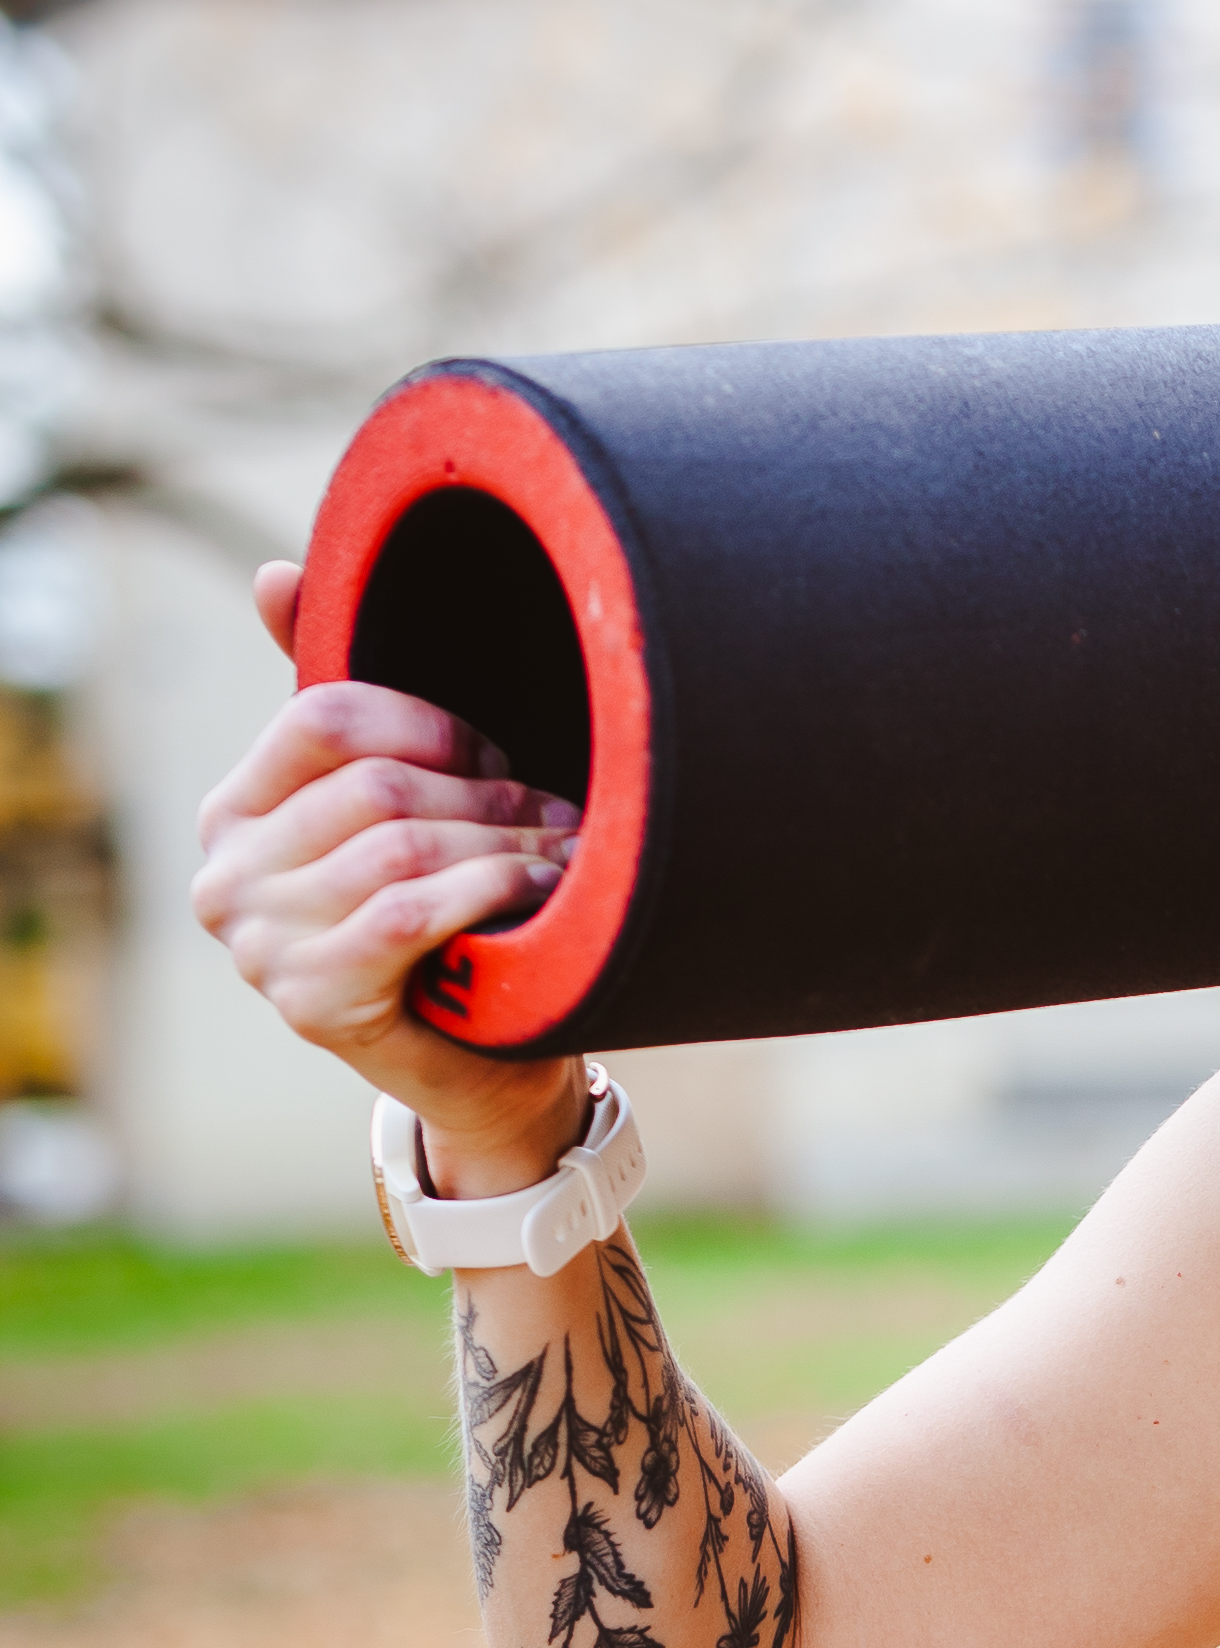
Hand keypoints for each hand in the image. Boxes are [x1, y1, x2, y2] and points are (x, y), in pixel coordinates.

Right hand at [192, 559, 582, 1169]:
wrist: (482, 1072)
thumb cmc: (445, 928)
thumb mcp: (396, 809)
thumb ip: (341, 709)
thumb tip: (269, 575)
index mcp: (232, 812)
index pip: (324, 715)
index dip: (431, 725)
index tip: (498, 759)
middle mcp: (224, 877)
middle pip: (376, 784)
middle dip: (487, 797)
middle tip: (561, 817)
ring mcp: (258, 946)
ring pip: (402, 846)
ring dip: (506, 848)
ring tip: (567, 857)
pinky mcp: (311, 1000)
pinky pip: (410, 911)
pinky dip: (489, 892)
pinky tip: (541, 895)